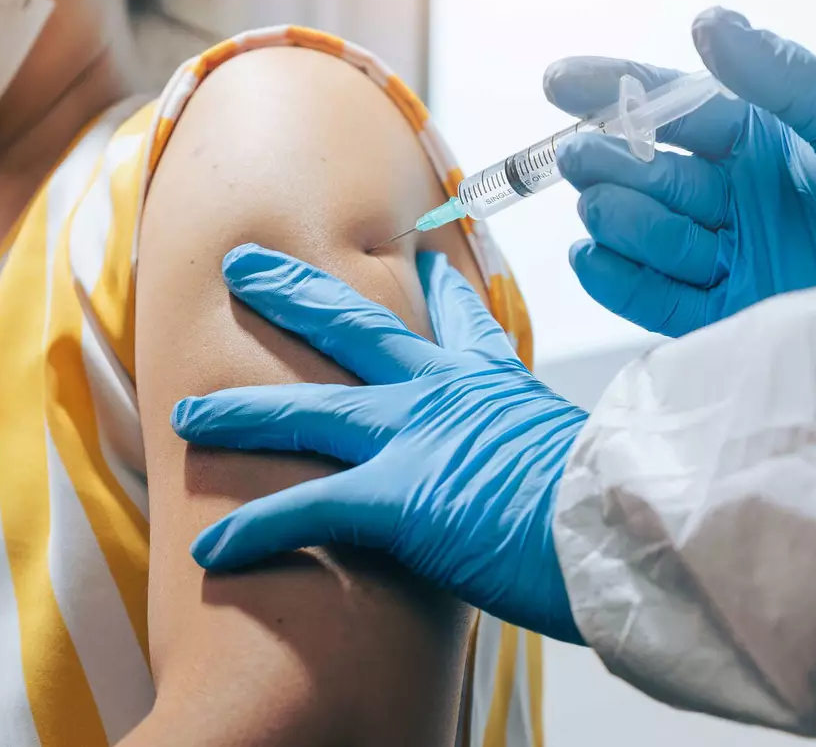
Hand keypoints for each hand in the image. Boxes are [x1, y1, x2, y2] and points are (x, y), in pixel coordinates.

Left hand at [174, 244, 587, 643]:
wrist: (630, 530)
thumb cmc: (623, 505)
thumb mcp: (600, 457)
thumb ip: (570, 457)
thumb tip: (593, 479)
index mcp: (499, 386)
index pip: (462, 323)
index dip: (438, 291)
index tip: (423, 263)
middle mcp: (447, 396)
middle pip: (353, 326)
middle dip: (292, 292)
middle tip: (245, 264)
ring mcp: (416, 436)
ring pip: (306, 410)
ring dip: (238, 414)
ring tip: (185, 416)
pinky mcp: (397, 493)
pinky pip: (305, 508)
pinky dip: (253, 530)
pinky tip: (209, 551)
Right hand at [546, 7, 815, 335]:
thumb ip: (785, 79)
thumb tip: (710, 22)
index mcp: (762, 143)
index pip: (673, 109)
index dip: (614, 90)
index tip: (560, 80)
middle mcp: (735, 200)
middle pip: (646, 173)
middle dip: (609, 159)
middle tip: (587, 155)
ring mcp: (727, 259)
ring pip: (642, 232)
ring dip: (622, 219)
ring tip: (612, 209)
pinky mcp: (725, 320)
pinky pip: (653, 299)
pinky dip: (615, 279)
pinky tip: (592, 256)